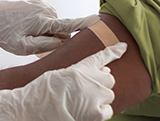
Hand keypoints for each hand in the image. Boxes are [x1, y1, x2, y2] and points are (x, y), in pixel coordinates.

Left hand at [0, 0, 99, 54]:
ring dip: (46, 31)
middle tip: (33, 42)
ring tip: (26, 33)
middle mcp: (45, 10)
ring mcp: (42, 5)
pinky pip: (48, 17)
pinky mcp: (38, 3)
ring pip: (54, 24)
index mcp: (42, 21)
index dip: (84, 23)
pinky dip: (42, 24)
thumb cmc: (5, 35)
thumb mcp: (22, 47)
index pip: (68, 24)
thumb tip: (62, 41)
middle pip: (61, 28)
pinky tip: (28, 26)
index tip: (98, 19)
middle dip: (55, 37)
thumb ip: (44, 45)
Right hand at [0, 43, 126, 120]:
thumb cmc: (43, 91)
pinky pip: (108, 111)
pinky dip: (100, 112)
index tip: (124, 47)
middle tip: (89, 90)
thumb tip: (99, 73)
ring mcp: (95, 95)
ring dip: (100, 98)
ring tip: (83, 103)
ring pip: (109, 95)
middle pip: (109, 79)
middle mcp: (91, 79)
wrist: (35, 106)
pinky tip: (87, 112)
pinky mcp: (96, 112)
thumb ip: (80, 72)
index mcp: (80, 67)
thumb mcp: (60, 73)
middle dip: (102, 84)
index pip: (102, 56)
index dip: (114, 51)